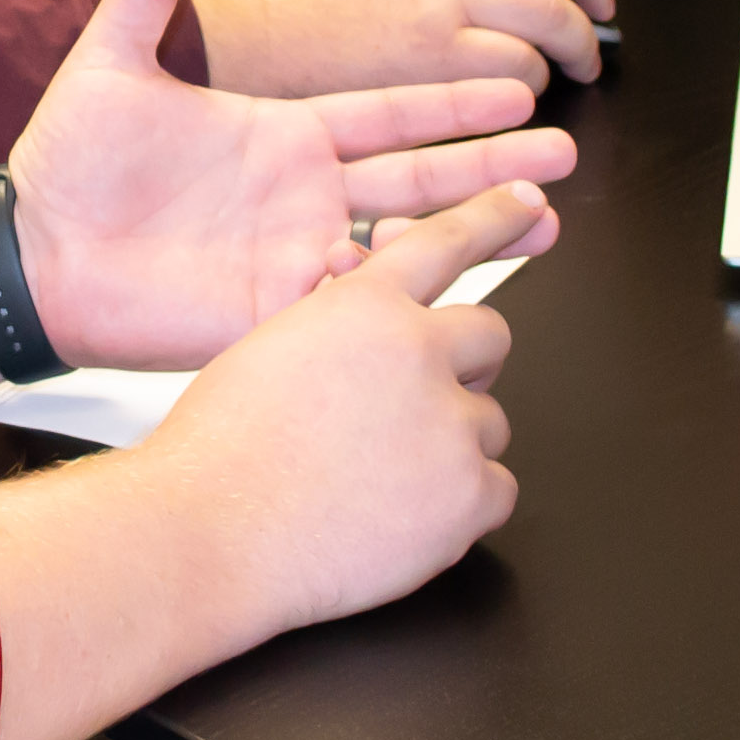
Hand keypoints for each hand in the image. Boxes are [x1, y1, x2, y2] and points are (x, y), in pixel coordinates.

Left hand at [8, 0, 569, 369]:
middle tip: (566, 156)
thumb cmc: (66, 162)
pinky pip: (349, 304)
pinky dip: (392, 291)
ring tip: (546, 221)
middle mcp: (303, 194)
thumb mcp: (109, 63)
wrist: (31, 250)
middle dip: (495, 166)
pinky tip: (441, 280)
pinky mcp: (272, 311)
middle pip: (421, 178)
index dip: (453, 103)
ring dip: (474, 232)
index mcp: (283, 134)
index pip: (390, 114)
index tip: (518, 86)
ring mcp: (294, 254)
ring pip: (404, 243)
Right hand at [134, 187, 534, 637]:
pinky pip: (498, 491)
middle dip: (463, 369)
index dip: (494, 217)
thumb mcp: (272, 349)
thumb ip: (342, 326)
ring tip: (378, 479)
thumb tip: (389, 325)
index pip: (447, 242)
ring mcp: (451, 423)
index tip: (531, 204)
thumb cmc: (219, 451)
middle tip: (412, 410)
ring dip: (451, 447)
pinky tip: (398, 517)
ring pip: (491, 423)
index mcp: (366, 306)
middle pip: (490, 337)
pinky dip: (458, 508)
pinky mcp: (470, 495)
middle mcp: (419, 351)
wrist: (209, 535)